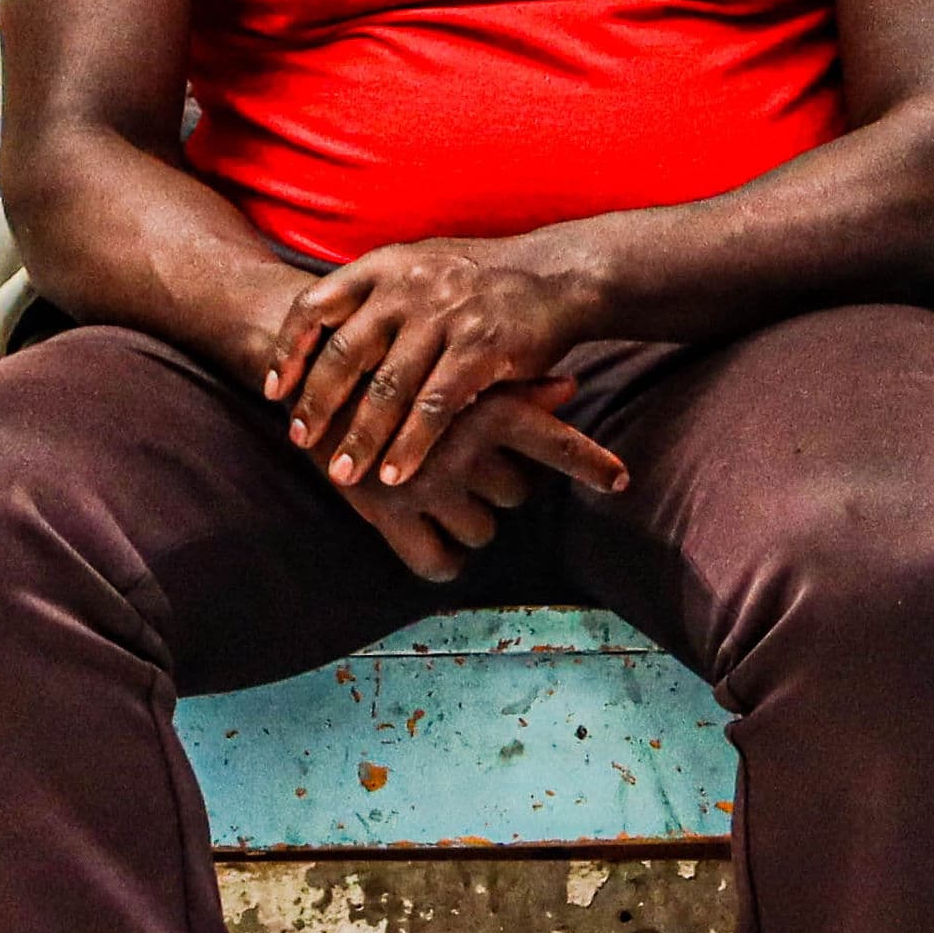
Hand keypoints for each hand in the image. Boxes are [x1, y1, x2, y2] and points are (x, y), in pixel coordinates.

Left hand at [264, 238, 594, 486]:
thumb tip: (320, 329)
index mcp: (386, 266)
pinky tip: (397, 474)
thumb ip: (376, 293)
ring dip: (362, 437)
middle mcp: (409, 288)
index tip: (273, 391)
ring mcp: (445, 317)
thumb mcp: (422, 266)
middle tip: (300, 443)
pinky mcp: (482, 349)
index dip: (288, 351)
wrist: (560, 274)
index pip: (315, 306)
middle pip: (344, 352)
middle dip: (317, 405)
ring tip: (344, 475)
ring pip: (387, 388)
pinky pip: (436, 407)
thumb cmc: (485, 278)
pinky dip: (412, 445)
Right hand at [324, 378, 629, 579]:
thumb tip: (570, 386)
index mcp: (483, 408)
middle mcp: (460, 448)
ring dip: (469, 518)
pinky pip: (438, 562)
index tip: (623, 481)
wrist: (310, 375)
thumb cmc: (396, 370)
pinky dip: (443, 559)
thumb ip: (516, 386)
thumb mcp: (452, 370)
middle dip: (499, 485)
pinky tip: (435, 540)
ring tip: (437, 487)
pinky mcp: (385, 515)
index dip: (592, 463)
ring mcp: (424, 485)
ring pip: (483, 530)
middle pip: (518, 493)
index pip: (553, 442)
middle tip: (464, 461)